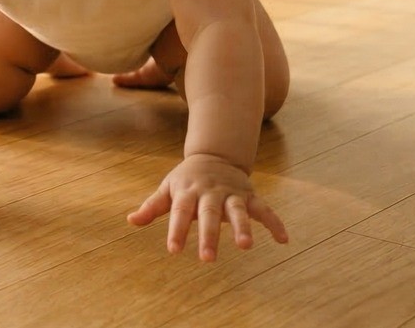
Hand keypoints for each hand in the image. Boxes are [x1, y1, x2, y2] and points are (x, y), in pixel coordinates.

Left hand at [127, 154, 287, 260]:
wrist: (215, 154)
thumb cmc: (187, 179)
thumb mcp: (168, 188)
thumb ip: (152, 206)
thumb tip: (130, 220)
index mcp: (188, 191)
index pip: (180, 211)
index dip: (177, 229)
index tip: (173, 250)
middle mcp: (211, 192)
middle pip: (209, 214)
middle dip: (209, 235)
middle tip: (207, 259)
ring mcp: (232, 193)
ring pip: (238, 210)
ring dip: (242, 227)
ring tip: (246, 246)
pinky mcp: (249, 196)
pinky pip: (264, 209)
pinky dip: (275, 222)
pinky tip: (284, 239)